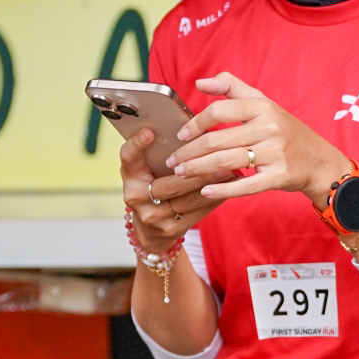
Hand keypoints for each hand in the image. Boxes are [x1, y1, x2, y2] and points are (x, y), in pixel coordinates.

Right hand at [119, 125, 231, 252]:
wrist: (151, 231)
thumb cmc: (154, 187)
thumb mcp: (148, 169)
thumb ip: (160, 151)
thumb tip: (189, 127)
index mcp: (130, 177)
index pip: (129, 158)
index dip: (137, 145)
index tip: (149, 131)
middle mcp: (137, 197)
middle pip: (169, 183)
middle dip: (197, 171)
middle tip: (218, 156)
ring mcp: (153, 216)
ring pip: (187, 199)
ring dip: (211, 184)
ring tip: (230, 170)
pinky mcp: (171, 230)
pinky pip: (198, 212)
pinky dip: (215, 197)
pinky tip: (229, 187)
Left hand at [165, 72, 350, 211]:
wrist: (320, 161)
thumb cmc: (286, 131)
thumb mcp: (264, 103)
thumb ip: (232, 88)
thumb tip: (200, 83)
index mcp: (262, 107)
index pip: (220, 111)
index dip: (196, 123)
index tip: (181, 134)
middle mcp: (269, 128)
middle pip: (218, 140)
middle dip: (190, 152)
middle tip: (173, 161)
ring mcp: (276, 153)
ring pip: (226, 162)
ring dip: (198, 170)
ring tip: (181, 174)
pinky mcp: (279, 176)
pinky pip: (245, 185)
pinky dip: (222, 189)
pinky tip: (205, 191)